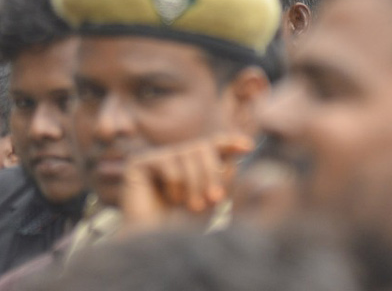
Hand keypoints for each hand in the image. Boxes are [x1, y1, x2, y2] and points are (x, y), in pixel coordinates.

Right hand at [121, 135, 253, 229]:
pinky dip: (174, 185)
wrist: (154, 249)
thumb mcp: (213, 202)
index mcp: (191, 167)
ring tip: (191, 206)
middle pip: (202, 146)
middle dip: (212, 172)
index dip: (229, 142)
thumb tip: (253, 155)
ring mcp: (155, 160)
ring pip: (187, 153)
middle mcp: (173, 159)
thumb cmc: (183, 231)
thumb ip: (229, 179)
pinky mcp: (138, 163)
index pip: (211, 146)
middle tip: (215, 199)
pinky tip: (165, 200)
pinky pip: (168, 162)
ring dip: (195, 183)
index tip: (248, 147)